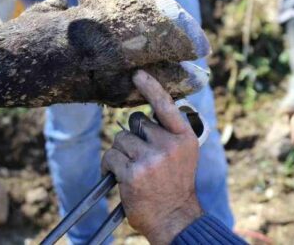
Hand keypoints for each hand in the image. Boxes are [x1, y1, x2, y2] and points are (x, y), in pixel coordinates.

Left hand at [102, 70, 202, 244]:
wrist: (174, 217)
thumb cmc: (175, 184)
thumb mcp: (184, 154)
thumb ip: (170, 133)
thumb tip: (146, 115)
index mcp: (184, 137)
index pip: (165, 105)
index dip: (150, 87)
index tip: (138, 74)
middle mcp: (169, 145)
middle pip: (136, 122)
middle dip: (133, 136)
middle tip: (141, 156)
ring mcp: (151, 159)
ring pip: (121, 139)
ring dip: (121, 152)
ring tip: (132, 169)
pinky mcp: (133, 173)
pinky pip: (111, 156)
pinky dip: (109, 166)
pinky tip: (118, 177)